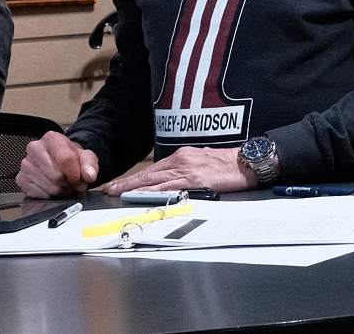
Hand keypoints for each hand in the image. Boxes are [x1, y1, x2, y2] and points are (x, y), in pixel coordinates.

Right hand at [16, 131, 98, 198]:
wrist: (58, 160)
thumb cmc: (70, 157)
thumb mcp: (85, 157)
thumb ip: (90, 165)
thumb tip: (89, 175)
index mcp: (52, 139)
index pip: (66, 160)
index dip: (76, 175)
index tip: (80, 180)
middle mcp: (35, 148)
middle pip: (57, 176)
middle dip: (68, 183)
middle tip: (70, 181)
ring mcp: (26, 164)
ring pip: (49, 187)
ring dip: (60, 190)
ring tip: (61, 183)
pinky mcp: (21, 178)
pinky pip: (39, 194)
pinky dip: (48, 195)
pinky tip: (51, 186)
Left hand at [103, 147, 255, 195]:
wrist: (245, 163)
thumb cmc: (226, 165)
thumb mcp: (201, 163)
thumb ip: (186, 170)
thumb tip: (173, 181)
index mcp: (181, 158)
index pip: (152, 170)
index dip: (134, 178)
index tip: (119, 184)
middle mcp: (179, 161)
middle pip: (147, 174)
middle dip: (126, 182)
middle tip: (109, 188)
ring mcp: (184, 170)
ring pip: (152, 179)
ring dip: (132, 187)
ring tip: (116, 192)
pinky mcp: (192, 179)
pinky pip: (167, 187)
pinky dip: (151, 191)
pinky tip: (140, 195)